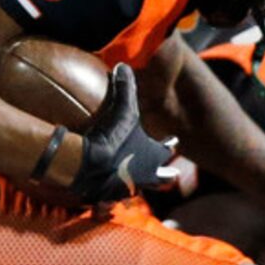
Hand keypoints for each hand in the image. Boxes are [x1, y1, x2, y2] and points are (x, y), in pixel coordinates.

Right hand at [68, 64, 178, 204]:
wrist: (89, 166)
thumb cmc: (112, 138)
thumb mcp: (122, 109)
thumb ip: (125, 87)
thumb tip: (124, 65)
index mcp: (151, 157)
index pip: (165, 149)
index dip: (169, 145)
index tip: (175, 141)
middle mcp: (143, 177)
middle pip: (160, 178)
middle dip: (165, 176)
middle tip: (172, 176)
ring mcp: (126, 190)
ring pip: (137, 190)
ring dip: (138, 186)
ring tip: (136, 187)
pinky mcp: (105, 198)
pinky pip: (110, 199)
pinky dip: (109, 196)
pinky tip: (105, 197)